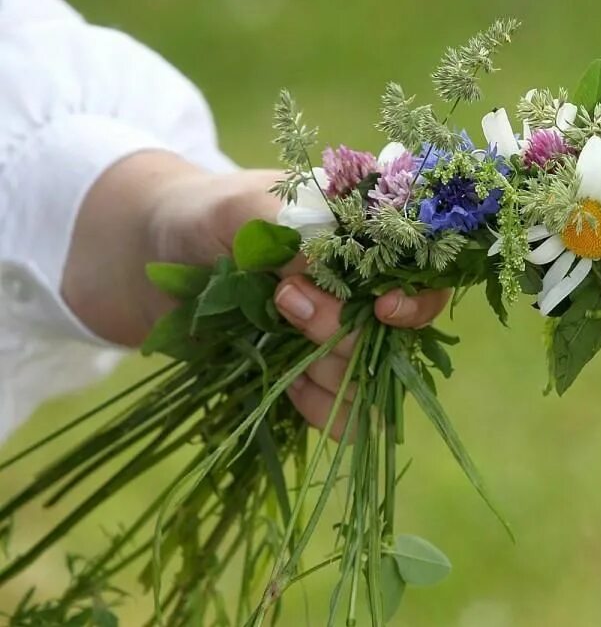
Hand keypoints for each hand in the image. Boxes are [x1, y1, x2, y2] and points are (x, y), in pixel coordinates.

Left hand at [64, 150, 449, 435]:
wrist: (150, 259)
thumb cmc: (201, 216)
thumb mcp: (240, 209)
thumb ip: (288, 234)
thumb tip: (324, 277)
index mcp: (367, 240)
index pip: (425, 275)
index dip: (415, 299)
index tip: (381, 309)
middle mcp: (366, 292)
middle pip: (398, 336)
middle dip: (345, 331)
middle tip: (285, 302)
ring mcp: (341, 338)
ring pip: (372, 381)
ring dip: (326, 370)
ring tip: (270, 334)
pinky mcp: (313, 377)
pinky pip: (344, 416)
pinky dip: (320, 410)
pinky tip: (284, 388)